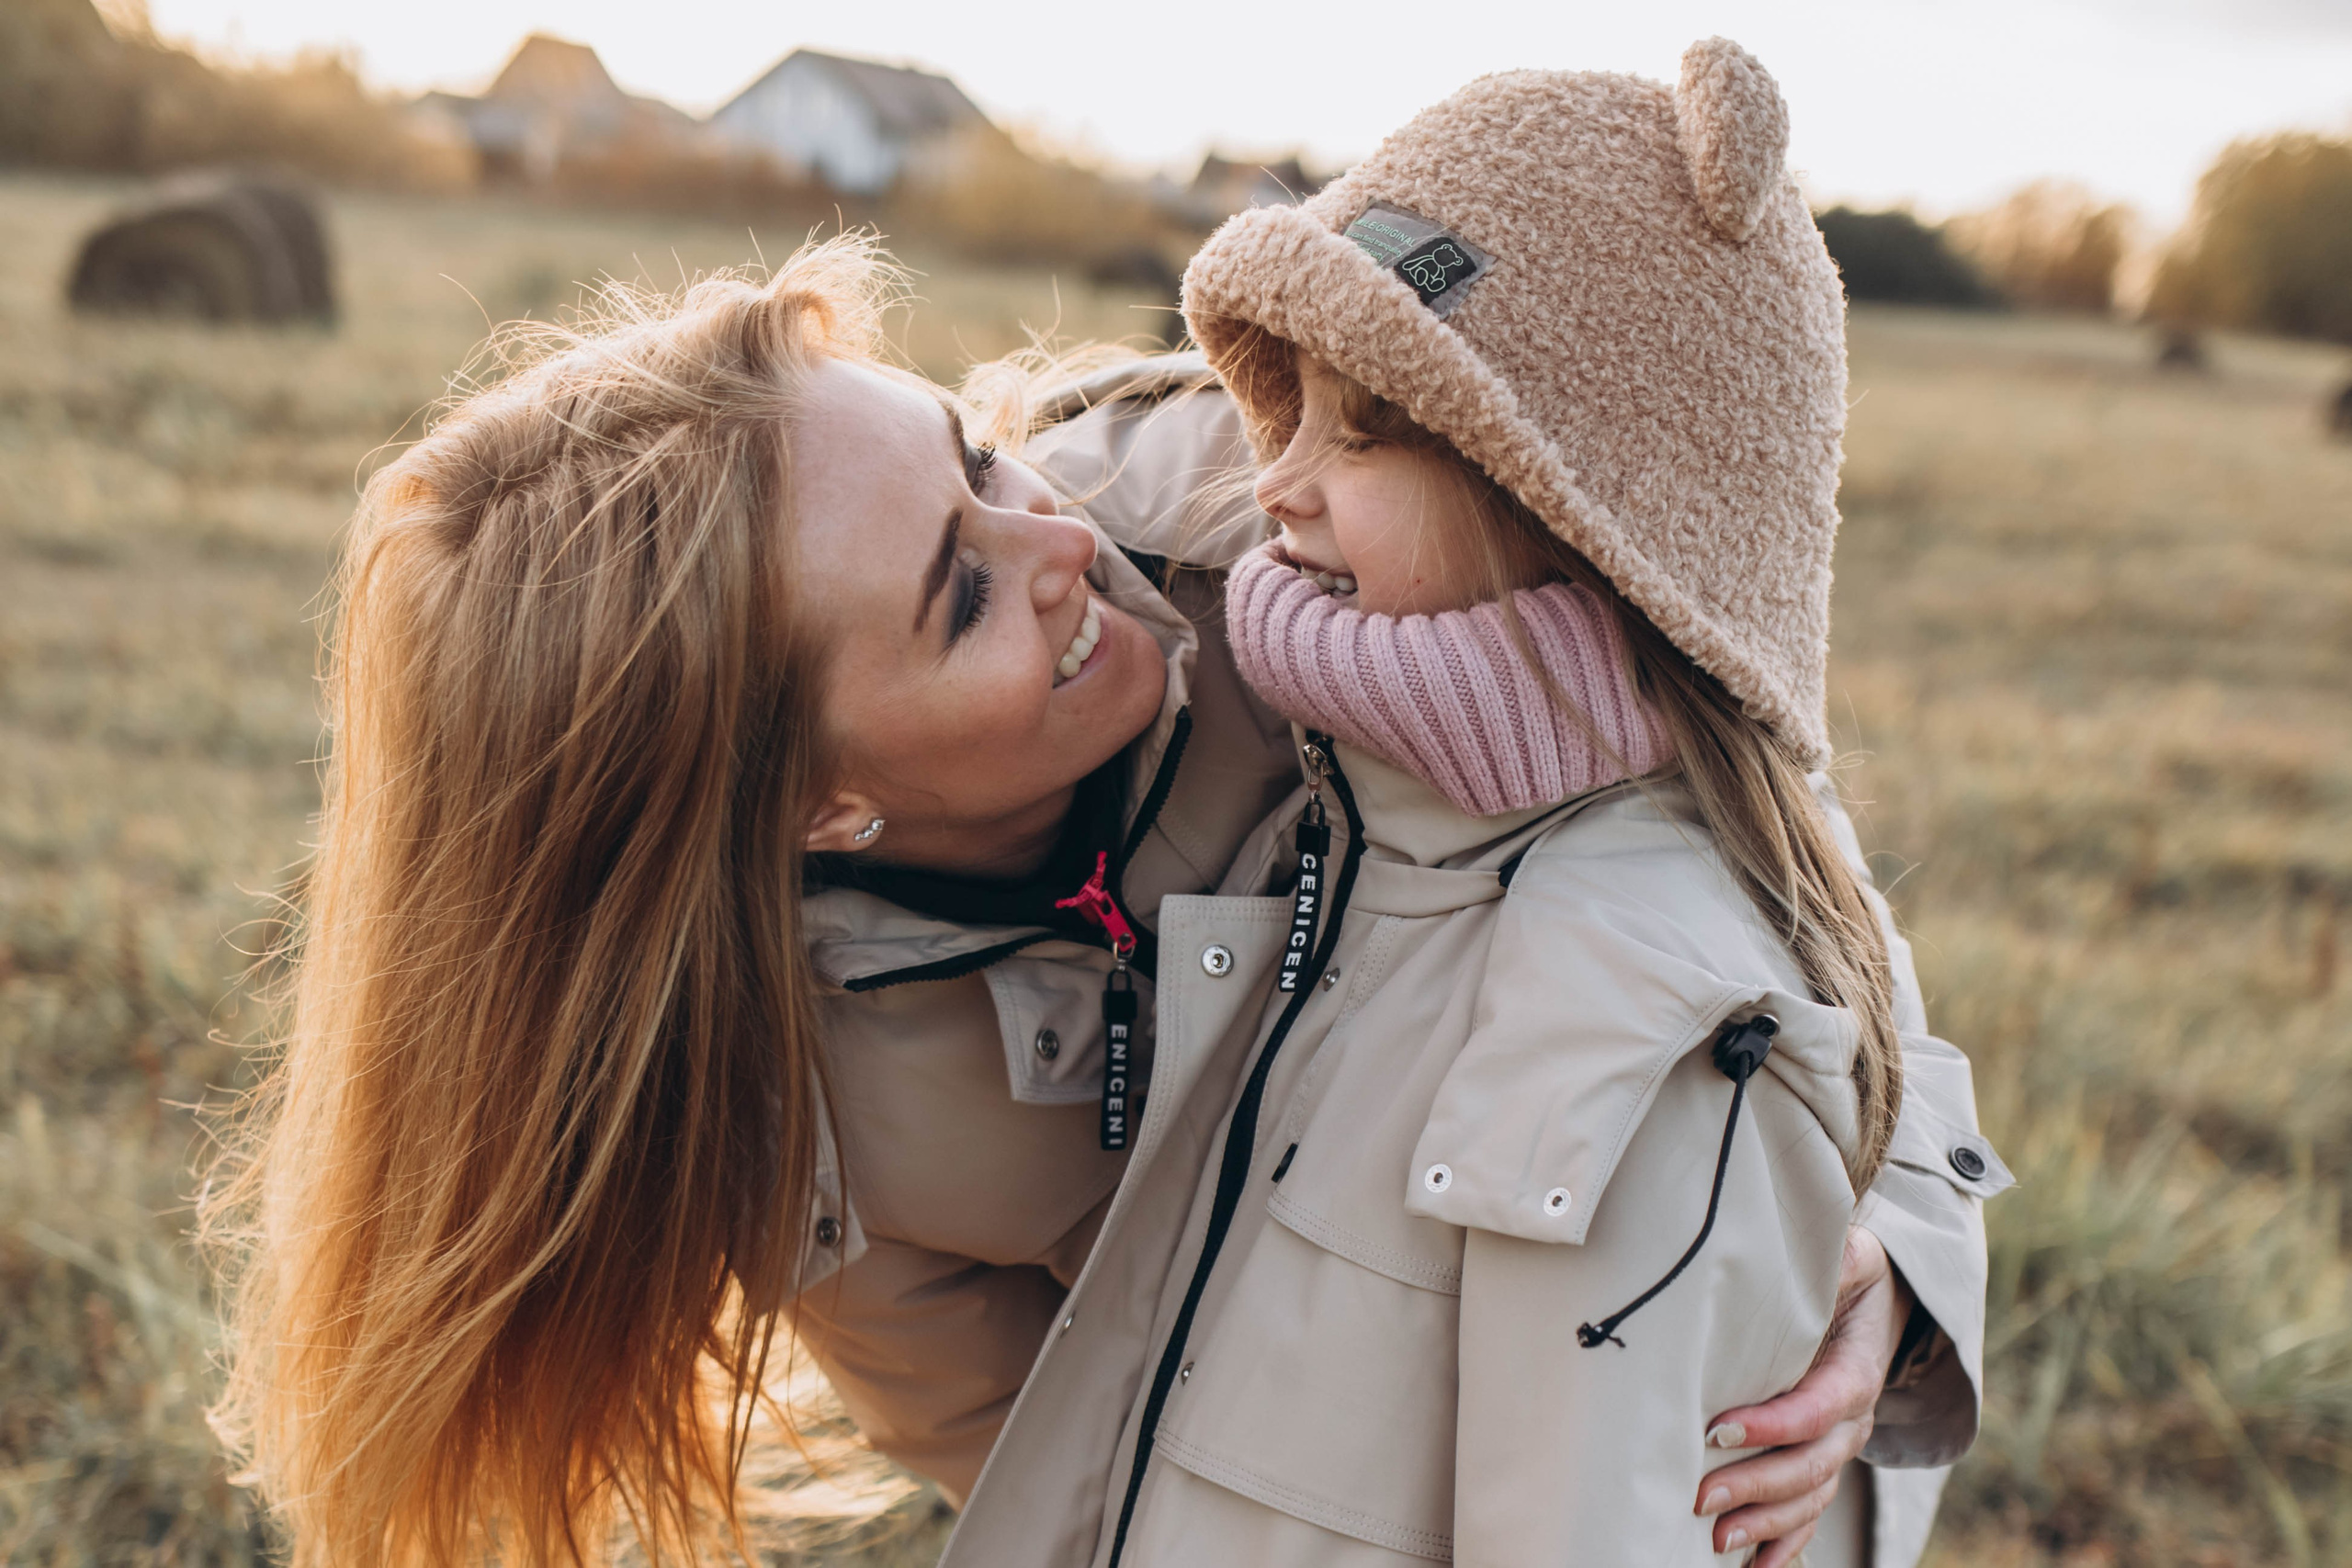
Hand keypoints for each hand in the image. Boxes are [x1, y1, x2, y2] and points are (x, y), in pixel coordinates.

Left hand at [1693, 1227, 1912, 1565]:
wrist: (1880, 1305)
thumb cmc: (1851, 1276)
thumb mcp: (1849, 1257)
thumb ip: (1836, 1260)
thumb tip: (1807, 1258)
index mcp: (1855, 1372)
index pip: (1818, 1408)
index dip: (1775, 1424)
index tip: (1720, 1429)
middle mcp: (1851, 1420)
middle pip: (1810, 1465)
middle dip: (1757, 1486)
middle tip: (1702, 1497)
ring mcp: (1838, 1447)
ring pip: (1809, 1497)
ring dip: (1765, 1524)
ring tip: (1715, 1539)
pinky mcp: (1820, 1461)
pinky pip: (1808, 1513)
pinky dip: (1784, 1544)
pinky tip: (1751, 1567)